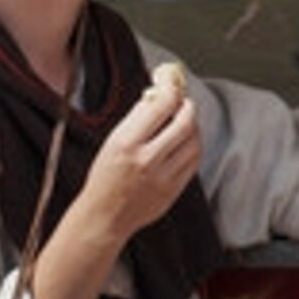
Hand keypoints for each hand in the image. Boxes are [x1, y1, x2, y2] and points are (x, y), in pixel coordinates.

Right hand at [84, 70, 203, 238]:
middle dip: (187, 106)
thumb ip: (137, 120)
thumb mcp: (112, 141)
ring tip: (184, 121)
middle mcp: (146, 159)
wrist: (104, 215)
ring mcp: (163, 177)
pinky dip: (194, 146)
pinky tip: (186, 142)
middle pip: (184, 122)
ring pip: (194, 141)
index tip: (171, 82)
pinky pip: (194, 161)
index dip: (170, 89)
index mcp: (125, 143)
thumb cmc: (104, 177)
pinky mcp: (174, 190)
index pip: (160, 105)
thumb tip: (159, 95)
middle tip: (183, 101)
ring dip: (193, 126)